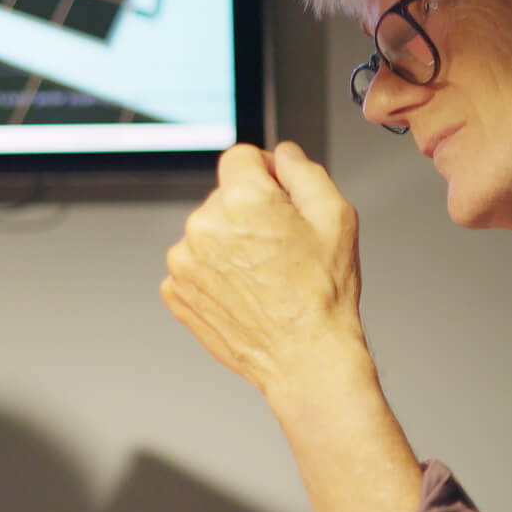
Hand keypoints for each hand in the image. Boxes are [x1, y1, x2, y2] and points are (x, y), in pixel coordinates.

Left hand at [161, 142, 364, 395]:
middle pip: (224, 197)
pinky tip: (244, 292)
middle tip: (281, 247)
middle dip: (249, 212)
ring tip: (264, 275)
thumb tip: (282, 155)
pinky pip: (192, 266)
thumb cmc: (323, 295)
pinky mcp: (174, 290)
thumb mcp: (336, 216)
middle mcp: (203, 225)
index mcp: (242, 199)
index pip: (241, 157)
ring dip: (229, 244)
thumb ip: (304, 171)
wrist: (304, 357)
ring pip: (207, 232)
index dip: (266, 172)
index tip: (278, 195)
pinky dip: (213, 274)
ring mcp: (183, 260)